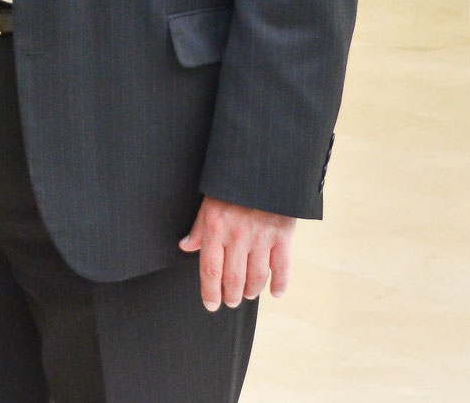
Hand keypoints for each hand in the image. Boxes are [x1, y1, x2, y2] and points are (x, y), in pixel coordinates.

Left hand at [179, 196, 294, 310]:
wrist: (263, 164)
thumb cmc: (231, 185)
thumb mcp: (209, 201)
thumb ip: (199, 228)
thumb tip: (186, 247)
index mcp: (216, 228)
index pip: (210, 271)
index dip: (210, 293)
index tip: (211, 305)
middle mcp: (237, 237)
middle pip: (233, 279)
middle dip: (231, 295)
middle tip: (231, 301)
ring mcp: (261, 237)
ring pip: (256, 277)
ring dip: (251, 291)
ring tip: (248, 294)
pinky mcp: (283, 235)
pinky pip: (282, 267)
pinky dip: (280, 284)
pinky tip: (275, 292)